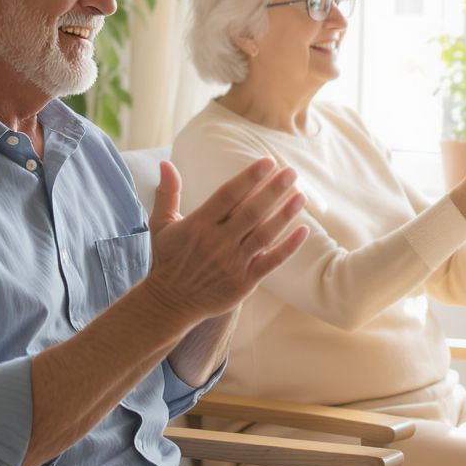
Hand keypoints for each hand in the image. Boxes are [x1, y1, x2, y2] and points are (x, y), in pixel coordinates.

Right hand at [144, 158, 308, 323]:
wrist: (171, 303)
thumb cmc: (168, 259)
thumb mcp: (162, 224)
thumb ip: (167, 193)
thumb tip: (165, 162)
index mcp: (198, 225)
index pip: (228, 195)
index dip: (249, 178)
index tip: (268, 162)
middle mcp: (217, 242)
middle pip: (251, 211)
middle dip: (273, 190)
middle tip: (291, 172)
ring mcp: (232, 263)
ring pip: (264, 234)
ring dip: (284, 214)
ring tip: (301, 196)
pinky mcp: (244, 282)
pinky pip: (271, 262)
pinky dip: (288, 247)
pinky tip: (303, 230)